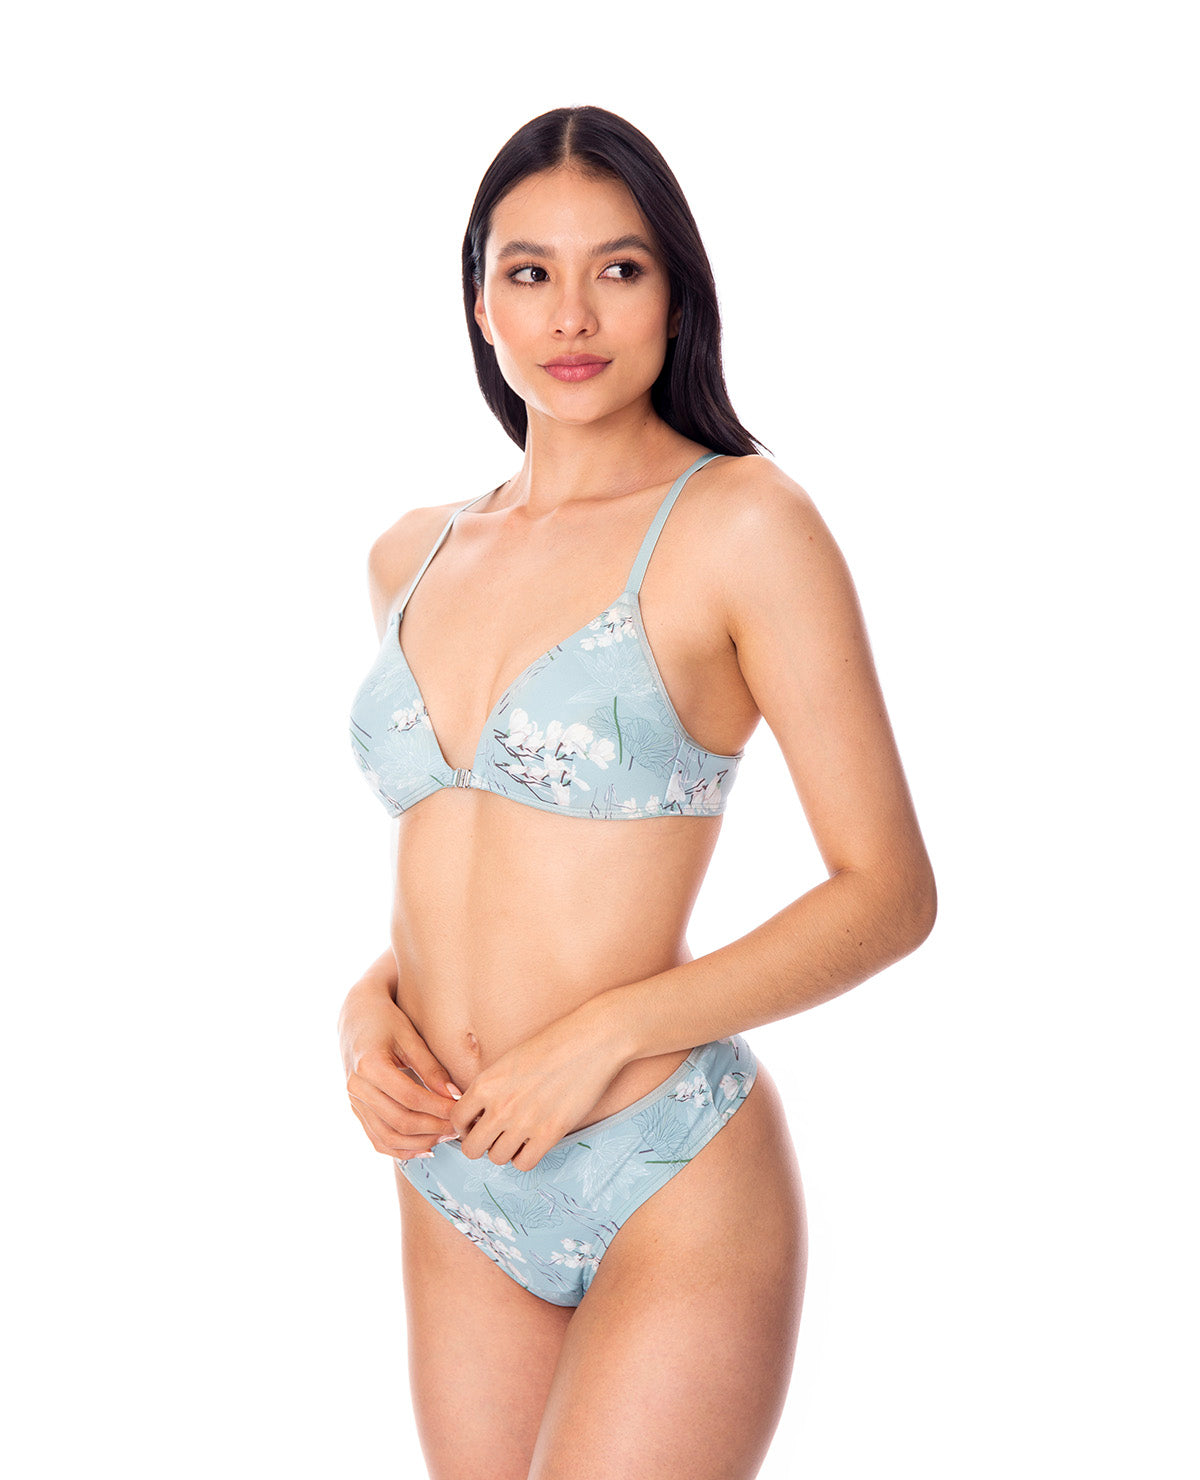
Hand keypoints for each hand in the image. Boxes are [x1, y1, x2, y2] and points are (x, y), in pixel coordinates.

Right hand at [339, 981, 461, 1160]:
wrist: (357, 1018)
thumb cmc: (387, 1022)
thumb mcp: (411, 1039)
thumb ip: (432, 1068)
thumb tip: (455, 1097)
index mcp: (369, 1065)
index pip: (410, 1098)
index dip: (439, 1108)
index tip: (461, 1110)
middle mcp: (356, 1087)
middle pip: (399, 1121)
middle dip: (433, 1128)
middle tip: (459, 1128)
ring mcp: (353, 1101)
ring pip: (387, 1137)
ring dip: (419, 1143)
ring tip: (446, 1137)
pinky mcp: (356, 1110)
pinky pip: (377, 1139)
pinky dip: (400, 1149)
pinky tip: (425, 1148)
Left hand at [450, 1008, 627, 1171]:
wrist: (590, 1041)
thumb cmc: (552, 1044)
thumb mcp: (509, 1060)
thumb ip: (491, 1087)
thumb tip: (480, 1112)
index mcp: (486, 1083)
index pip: (457, 1120)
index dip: (465, 1125)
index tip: (476, 1124)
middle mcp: (500, 1106)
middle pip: (472, 1148)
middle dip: (480, 1144)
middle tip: (494, 1135)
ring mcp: (524, 1122)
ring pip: (497, 1159)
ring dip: (504, 1150)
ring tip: (516, 1137)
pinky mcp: (550, 1133)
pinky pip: (524, 1163)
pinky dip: (525, 1157)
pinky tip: (532, 1142)